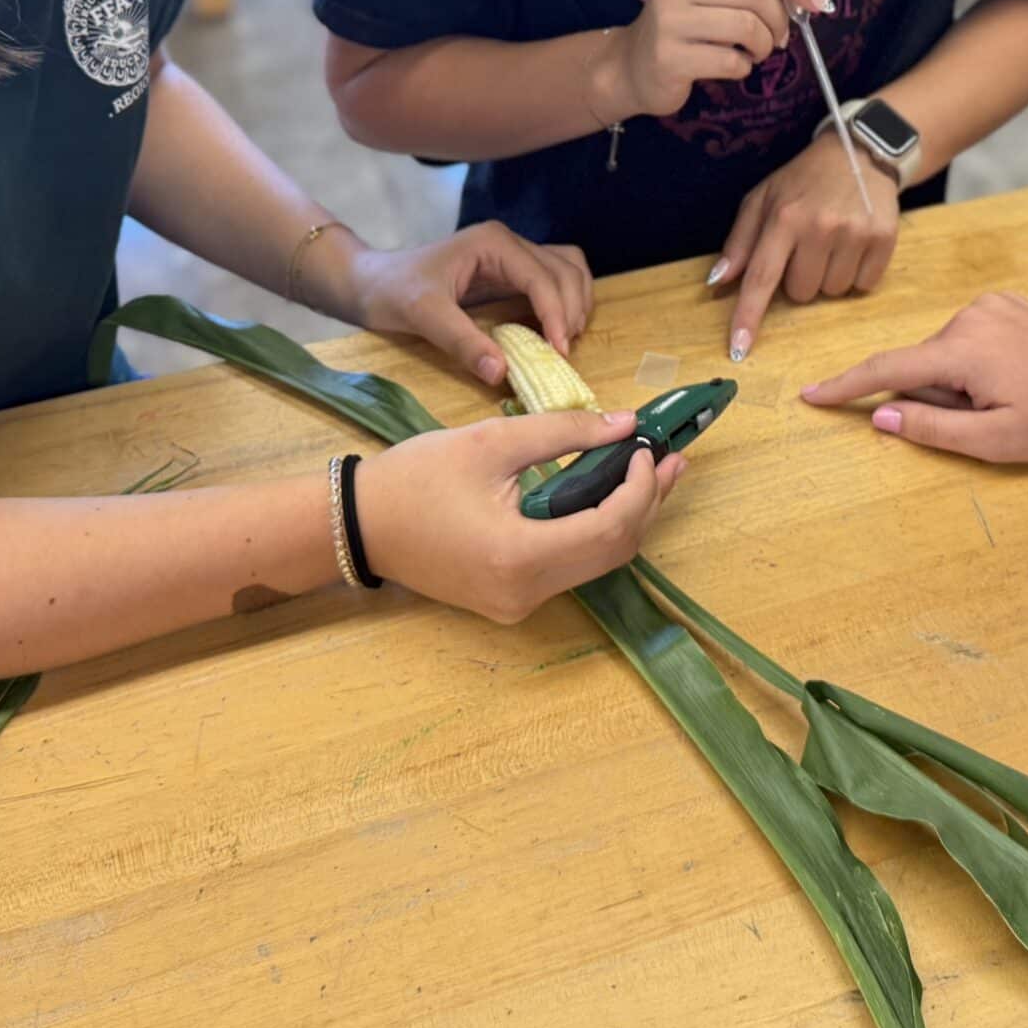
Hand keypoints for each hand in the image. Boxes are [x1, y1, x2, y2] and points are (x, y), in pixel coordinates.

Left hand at [342, 222, 593, 386]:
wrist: (370, 281)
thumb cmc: (392, 292)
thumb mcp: (423, 317)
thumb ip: (463, 342)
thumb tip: (503, 373)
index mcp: (493, 243)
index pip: (542, 276)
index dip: (557, 313)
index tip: (560, 351)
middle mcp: (508, 242)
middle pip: (565, 269)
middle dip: (571, 309)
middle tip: (563, 352)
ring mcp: (511, 254)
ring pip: (567, 269)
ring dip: (575, 302)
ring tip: (565, 340)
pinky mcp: (510, 270)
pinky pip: (554, 278)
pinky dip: (565, 301)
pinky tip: (555, 330)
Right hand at [357, 408, 683, 622]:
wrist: (359, 524)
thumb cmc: (417, 479)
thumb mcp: (490, 442)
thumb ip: (564, 432)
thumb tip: (624, 423)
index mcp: (521, 557)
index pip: (610, 528)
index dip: (641, 487)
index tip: (647, 445)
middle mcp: (527, 594)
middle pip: (613, 552)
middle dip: (646, 502)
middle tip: (668, 456)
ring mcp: (519, 604)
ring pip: (596, 563)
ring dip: (625, 516)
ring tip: (647, 470)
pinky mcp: (511, 599)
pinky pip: (570, 566)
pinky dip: (595, 530)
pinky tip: (607, 495)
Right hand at [603, 0, 834, 119]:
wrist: (632, 66)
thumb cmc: (686, 28)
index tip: (820, 0)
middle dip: (779, 20)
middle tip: (778, 38)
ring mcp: (668, 19)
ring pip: (746, 27)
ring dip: (764, 46)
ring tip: (755, 53)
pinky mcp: (669, 57)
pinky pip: (730, 60)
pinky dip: (743, 67)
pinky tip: (732, 65)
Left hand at [708, 134, 900, 359]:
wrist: (859, 153)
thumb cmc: (803, 181)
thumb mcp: (763, 199)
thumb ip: (739, 242)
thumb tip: (717, 282)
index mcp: (784, 216)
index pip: (761, 277)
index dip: (747, 316)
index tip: (738, 349)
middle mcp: (820, 226)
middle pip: (800, 293)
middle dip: (799, 277)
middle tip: (806, 246)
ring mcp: (855, 233)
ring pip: (832, 292)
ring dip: (827, 275)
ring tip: (831, 241)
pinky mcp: (884, 239)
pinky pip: (863, 285)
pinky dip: (855, 273)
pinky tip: (853, 244)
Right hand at [800, 291, 1027, 461]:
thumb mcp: (996, 441)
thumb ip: (933, 429)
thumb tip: (882, 416)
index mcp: (963, 351)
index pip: (887, 369)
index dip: (845, 386)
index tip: (809, 394)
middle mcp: (968, 317)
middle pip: (921, 365)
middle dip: (937, 397)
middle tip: (986, 418)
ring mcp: (988, 305)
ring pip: (944, 353)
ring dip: (958, 381)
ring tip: (1004, 398)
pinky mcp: (1003, 303)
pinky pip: (967, 338)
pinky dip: (974, 362)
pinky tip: (1012, 376)